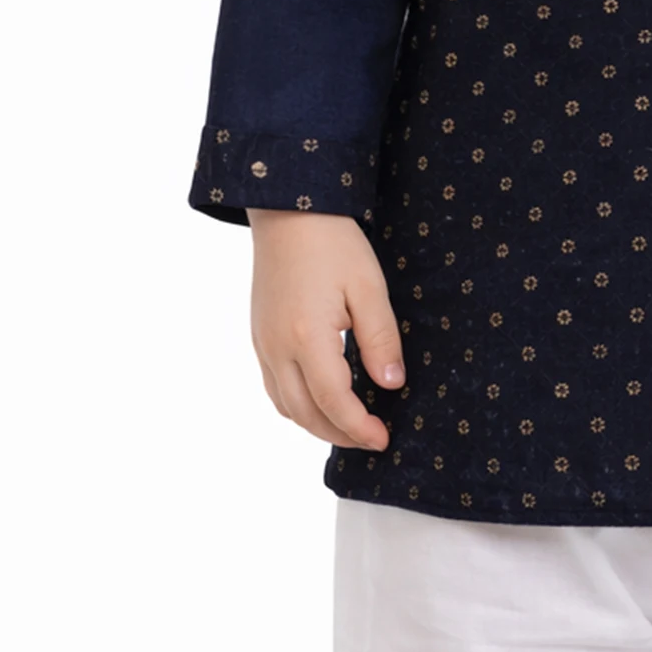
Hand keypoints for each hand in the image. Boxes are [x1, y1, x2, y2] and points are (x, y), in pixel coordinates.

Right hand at [248, 210, 406, 449]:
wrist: (289, 211)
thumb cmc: (333, 243)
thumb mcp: (368, 286)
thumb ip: (380, 339)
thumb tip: (392, 385)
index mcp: (306, 337)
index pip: (333, 402)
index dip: (359, 427)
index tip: (383, 440)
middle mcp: (277, 348)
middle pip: (305, 414)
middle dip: (339, 434)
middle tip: (372, 439)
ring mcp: (263, 344)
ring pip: (286, 406)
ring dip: (317, 424)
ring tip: (350, 425)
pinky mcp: (259, 337)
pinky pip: (275, 388)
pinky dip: (298, 406)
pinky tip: (322, 400)